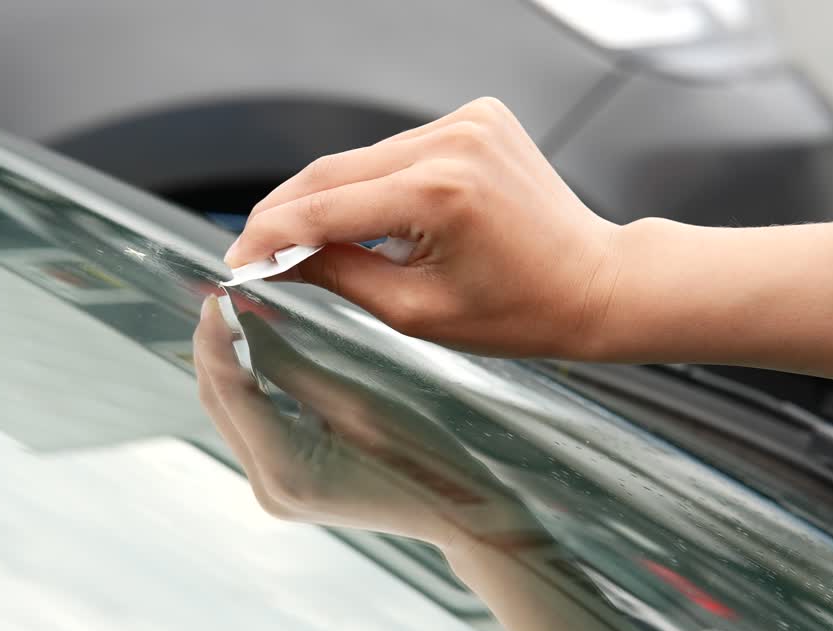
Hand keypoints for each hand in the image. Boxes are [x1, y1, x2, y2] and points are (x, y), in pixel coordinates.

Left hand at [193, 295, 540, 551]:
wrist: (457, 511)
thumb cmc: (420, 454)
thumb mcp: (353, 399)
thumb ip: (287, 364)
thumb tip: (242, 321)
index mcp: (287, 469)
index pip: (228, 391)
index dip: (215, 338)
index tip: (217, 296)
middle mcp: (269, 489)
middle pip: (220, 406)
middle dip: (214, 350)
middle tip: (221, 300)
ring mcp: (273, 494)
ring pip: (231, 417)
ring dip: (228, 369)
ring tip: (234, 319)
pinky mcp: (284, 488)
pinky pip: (252, 430)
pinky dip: (249, 392)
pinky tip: (254, 357)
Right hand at [224, 97, 619, 358]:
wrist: (595, 283)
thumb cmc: (521, 310)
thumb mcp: (416, 311)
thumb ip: (337, 275)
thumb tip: (277, 260)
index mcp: (440, 193)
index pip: (325, 207)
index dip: (271, 235)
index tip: (237, 260)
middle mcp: (452, 142)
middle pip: (335, 172)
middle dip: (287, 214)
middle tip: (254, 251)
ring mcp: (467, 122)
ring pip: (362, 159)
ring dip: (328, 197)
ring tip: (303, 243)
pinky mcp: (475, 118)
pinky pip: (398, 151)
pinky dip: (372, 182)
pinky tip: (366, 218)